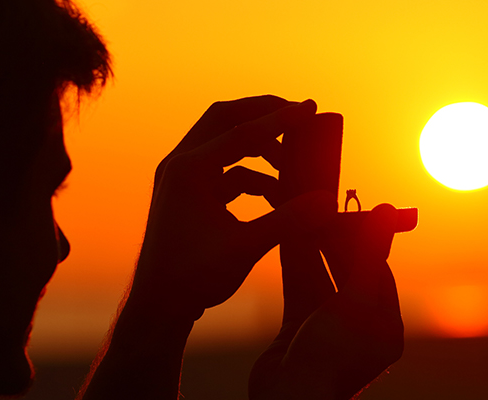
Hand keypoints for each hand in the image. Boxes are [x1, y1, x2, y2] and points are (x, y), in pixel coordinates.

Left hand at [131, 95, 332, 318]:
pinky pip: (224, 171)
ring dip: (260, 150)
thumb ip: (289, 220)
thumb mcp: (246, 247)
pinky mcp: (188, 194)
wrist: (158, 307)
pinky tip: (277, 196)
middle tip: (299, 115)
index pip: (240, 131)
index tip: (310, 107)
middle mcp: (179, 164)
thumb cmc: (193, 278)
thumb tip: (329, 201)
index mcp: (187, 169)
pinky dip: (251, 176)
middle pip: (225, 119)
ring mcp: (181, 178)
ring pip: (225, 144)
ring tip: (293, 166)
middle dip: (264, 115)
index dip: (280, 119)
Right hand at [249, 204, 404, 399]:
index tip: (348, 209)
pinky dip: (294, 264)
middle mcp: (360, 326)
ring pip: (321, 277)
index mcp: (385, 325)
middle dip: (334, 240)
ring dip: (312, 247)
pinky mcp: (298, 332)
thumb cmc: (331, 356)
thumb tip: (389, 211)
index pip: (378, 269)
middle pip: (349, 271)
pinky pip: (299, 290)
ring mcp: (328, 329)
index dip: (364, 238)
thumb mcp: (355, 300)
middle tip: (319, 206)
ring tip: (300, 211)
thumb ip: (368, 254)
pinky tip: (285, 234)